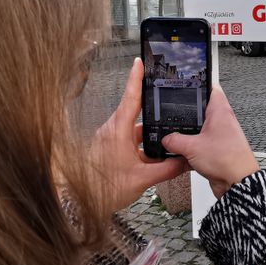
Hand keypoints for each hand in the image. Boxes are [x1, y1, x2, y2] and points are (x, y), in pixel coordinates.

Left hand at [87, 59, 186, 211]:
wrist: (80, 203)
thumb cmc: (103, 190)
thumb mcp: (142, 179)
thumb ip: (167, 169)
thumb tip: (185, 162)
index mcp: (117, 131)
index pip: (130, 97)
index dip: (136, 78)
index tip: (140, 62)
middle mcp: (111, 131)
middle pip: (137, 117)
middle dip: (155, 121)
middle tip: (170, 119)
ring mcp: (108, 141)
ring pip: (134, 133)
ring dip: (148, 141)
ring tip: (163, 152)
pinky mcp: (107, 150)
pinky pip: (128, 143)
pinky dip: (140, 149)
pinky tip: (150, 162)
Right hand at [163, 87, 258, 197]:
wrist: (238, 183)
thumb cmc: (227, 160)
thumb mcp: (192, 147)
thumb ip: (174, 140)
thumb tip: (166, 138)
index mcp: (220, 111)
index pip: (211, 88)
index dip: (198, 84)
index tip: (185, 83)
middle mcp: (222, 121)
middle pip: (202, 109)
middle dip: (187, 113)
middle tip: (172, 112)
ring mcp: (220, 136)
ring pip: (200, 129)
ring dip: (188, 134)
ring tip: (174, 135)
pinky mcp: (218, 150)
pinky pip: (201, 145)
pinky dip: (191, 148)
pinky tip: (181, 153)